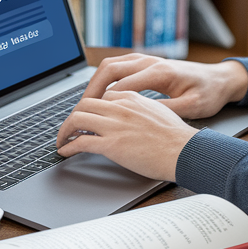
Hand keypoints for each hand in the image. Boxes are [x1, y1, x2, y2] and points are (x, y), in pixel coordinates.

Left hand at [55, 90, 198, 180]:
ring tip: (62, 140)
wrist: (185, 151)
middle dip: (73, 116)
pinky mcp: (112, 145)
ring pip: (77, 119)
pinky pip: (81, 142)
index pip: (102, 96)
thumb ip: (142, 109)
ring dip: (65, 130)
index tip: (87, 117)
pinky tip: (65, 152)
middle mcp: (121, 108)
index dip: (91, 107)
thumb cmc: (178, 137)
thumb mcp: (160, 112)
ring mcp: (115, 125)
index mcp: (132, 98)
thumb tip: (132, 118)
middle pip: (84, 104)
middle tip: (69, 128)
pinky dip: (68, 146)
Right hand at [81, 54, 247, 120]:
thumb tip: (144, 119)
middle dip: (91, 89)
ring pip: (111, 65)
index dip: (103, 102)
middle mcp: (150, 61)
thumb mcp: (193, 107)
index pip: (121, 86)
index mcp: (160, 72)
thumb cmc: (209, 93)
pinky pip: (118, 66)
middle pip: (110, 69)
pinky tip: (100, 95)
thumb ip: (168, 111)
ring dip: (95, 82)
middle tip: (79, 110)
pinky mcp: (147, 63)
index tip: (91, 118)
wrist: (221, 79)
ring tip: (85, 104)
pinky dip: (105, 79)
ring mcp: (147, 59)